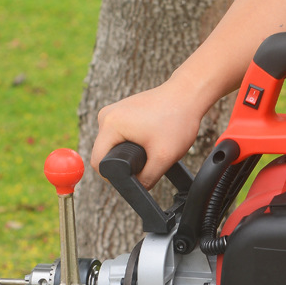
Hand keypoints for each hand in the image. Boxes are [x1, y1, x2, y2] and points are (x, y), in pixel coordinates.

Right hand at [91, 75, 205, 188]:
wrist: (187, 94)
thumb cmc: (177, 119)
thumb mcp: (163, 157)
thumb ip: (146, 179)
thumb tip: (136, 190)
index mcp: (109, 124)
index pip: (97, 162)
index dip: (113, 177)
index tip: (134, 175)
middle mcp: (105, 115)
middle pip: (104, 153)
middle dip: (123, 163)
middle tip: (148, 160)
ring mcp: (113, 111)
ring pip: (112, 145)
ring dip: (128, 152)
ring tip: (151, 146)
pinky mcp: (121, 111)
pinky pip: (119, 135)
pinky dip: (131, 142)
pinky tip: (149, 138)